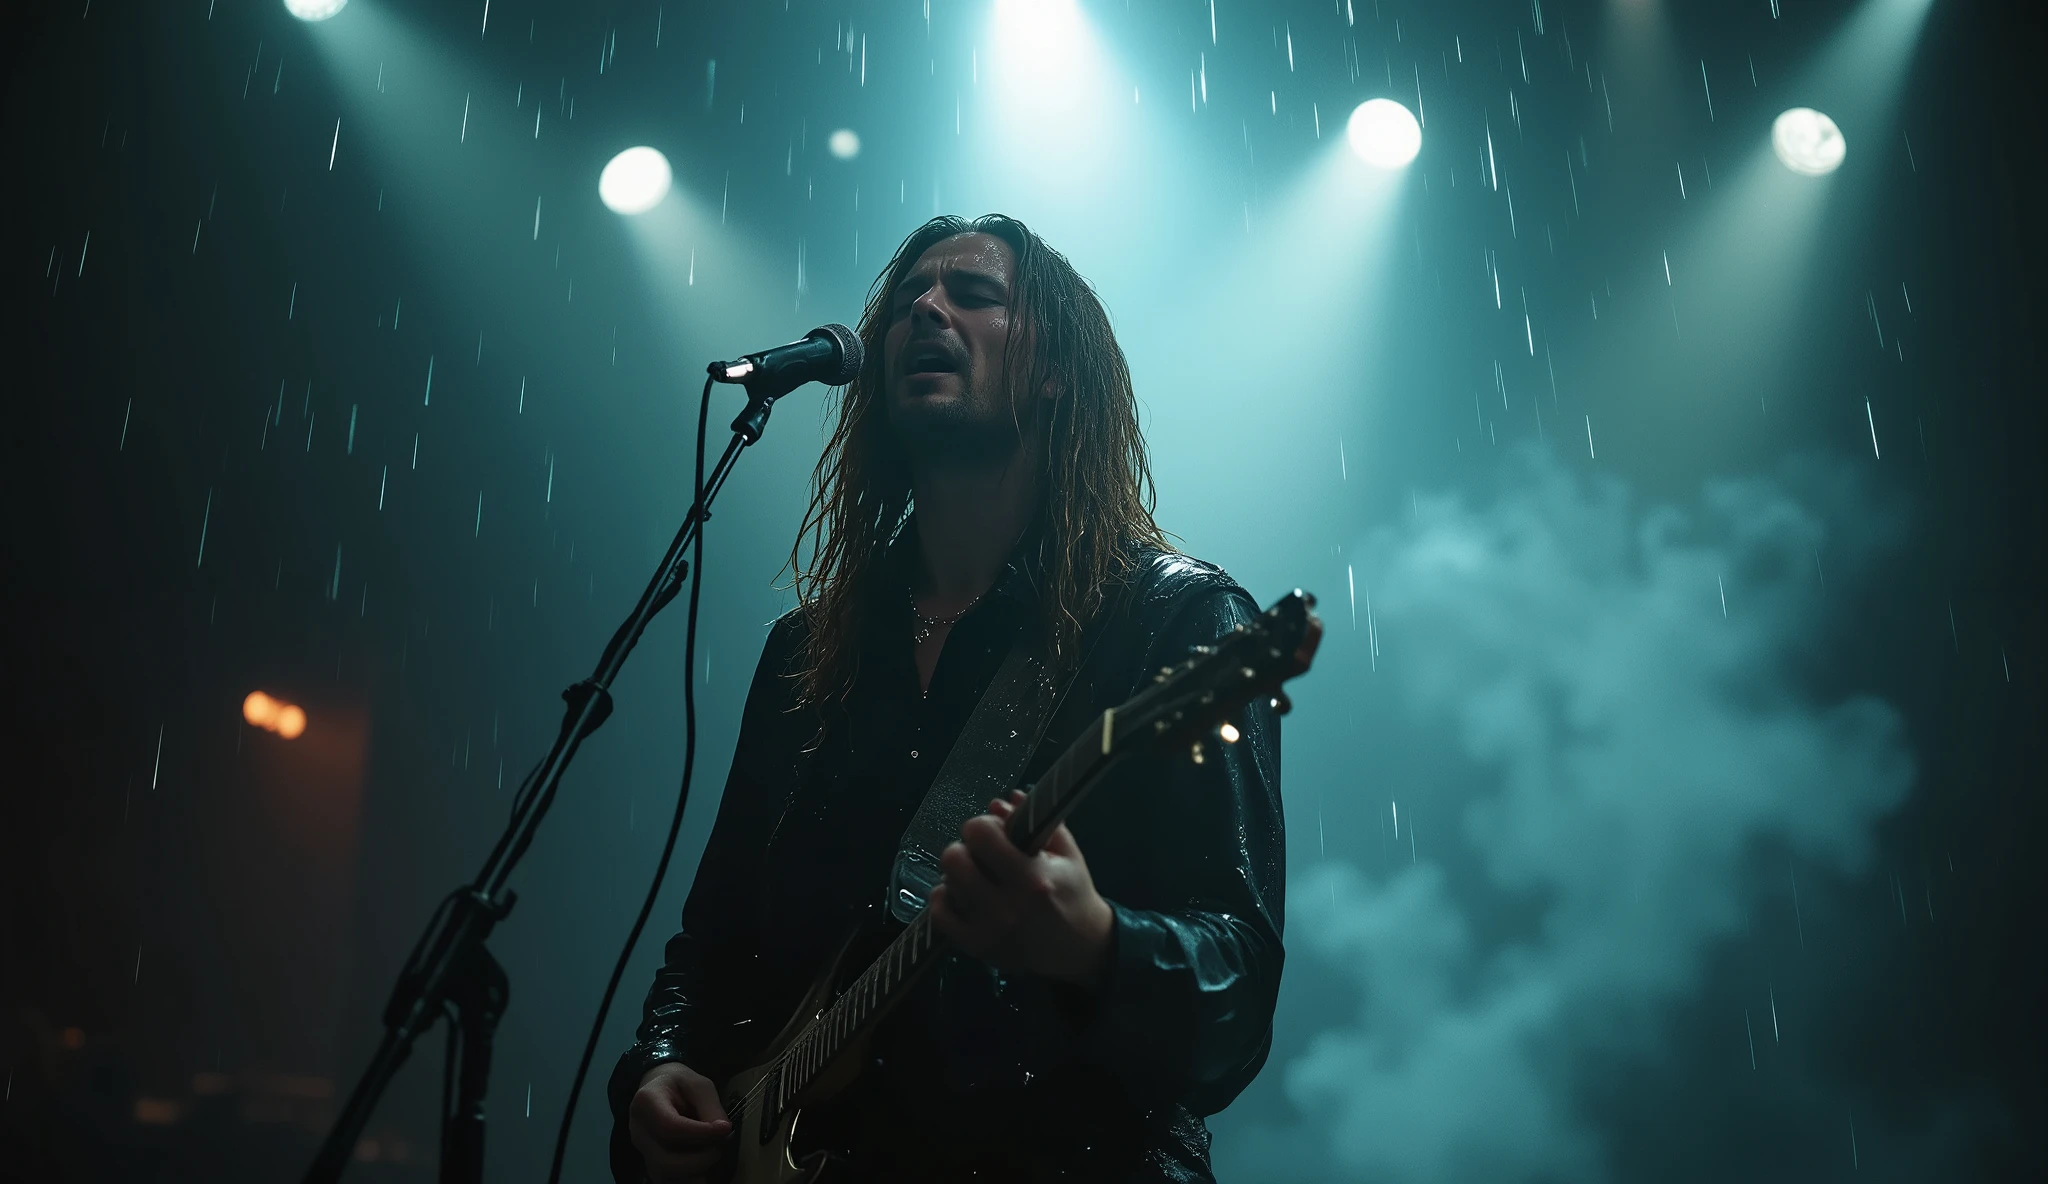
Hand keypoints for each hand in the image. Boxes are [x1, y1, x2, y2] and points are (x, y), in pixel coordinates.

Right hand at [628, 1062, 731, 1183]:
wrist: (658, 1089)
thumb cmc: (679, 1084)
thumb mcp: (698, 1084)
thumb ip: (710, 1106)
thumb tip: (723, 1132)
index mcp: (646, 1102)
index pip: (670, 1127)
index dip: (700, 1133)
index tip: (725, 1129)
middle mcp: (638, 1131)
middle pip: (666, 1160)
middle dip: (700, 1159)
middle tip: (720, 1146)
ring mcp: (642, 1151)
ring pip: (666, 1176)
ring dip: (696, 1170)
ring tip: (712, 1152)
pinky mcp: (650, 1164)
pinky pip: (669, 1180)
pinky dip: (690, 1176)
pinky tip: (704, 1163)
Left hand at [927, 790, 1115, 990]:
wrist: (1081, 948)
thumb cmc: (1073, 893)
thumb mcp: (1066, 853)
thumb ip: (1034, 822)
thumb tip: (998, 804)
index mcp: (1033, 877)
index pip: (981, 834)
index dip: (983, 825)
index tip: (994, 832)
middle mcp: (1008, 907)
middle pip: (954, 858)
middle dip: (965, 848)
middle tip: (980, 854)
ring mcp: (990, 930)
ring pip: (946, 885)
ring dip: (957, 874)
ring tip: (976, 876)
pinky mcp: (977, 948)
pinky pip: (940, 916)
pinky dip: (944, 899)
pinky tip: (961, 894)